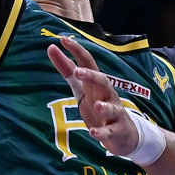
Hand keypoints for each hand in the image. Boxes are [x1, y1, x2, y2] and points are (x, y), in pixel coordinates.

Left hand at [46, 35, 143, 157]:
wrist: (124, 134)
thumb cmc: (100, 106)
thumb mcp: (82, 88)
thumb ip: (67, 69)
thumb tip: (51, 48)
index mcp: (97, 84)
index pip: (88, 63)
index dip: (77, 51)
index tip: (64, 39)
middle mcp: (108, 95)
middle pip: (102, 82)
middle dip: (91, 76)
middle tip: (78, 72)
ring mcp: (114, 113)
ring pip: (111, 107)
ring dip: (104, 106)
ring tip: (97, 105)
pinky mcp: (116, 131)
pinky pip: (110, 132)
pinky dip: (102, 133)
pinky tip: (93, 132)